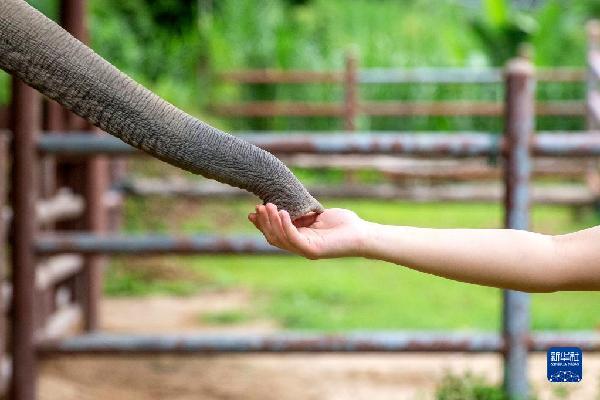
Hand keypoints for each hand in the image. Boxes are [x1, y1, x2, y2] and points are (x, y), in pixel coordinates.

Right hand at [248, 203, 368, 258]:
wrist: (362, 233)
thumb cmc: (343, 224)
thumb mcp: (316, 214)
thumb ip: (301, 213)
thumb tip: (284, 204)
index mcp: (300, 239)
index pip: (275, 233)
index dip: (263, 224)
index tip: (254, 211)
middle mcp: (300, 247)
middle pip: (274, 237)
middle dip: (264, 222)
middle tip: (259, 206)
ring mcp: (306, 250)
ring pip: (281, 239)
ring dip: (272, 222)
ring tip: (268, 206)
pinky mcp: (313, 251)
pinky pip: (294, 238)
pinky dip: (286, 226)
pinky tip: (283, 213)